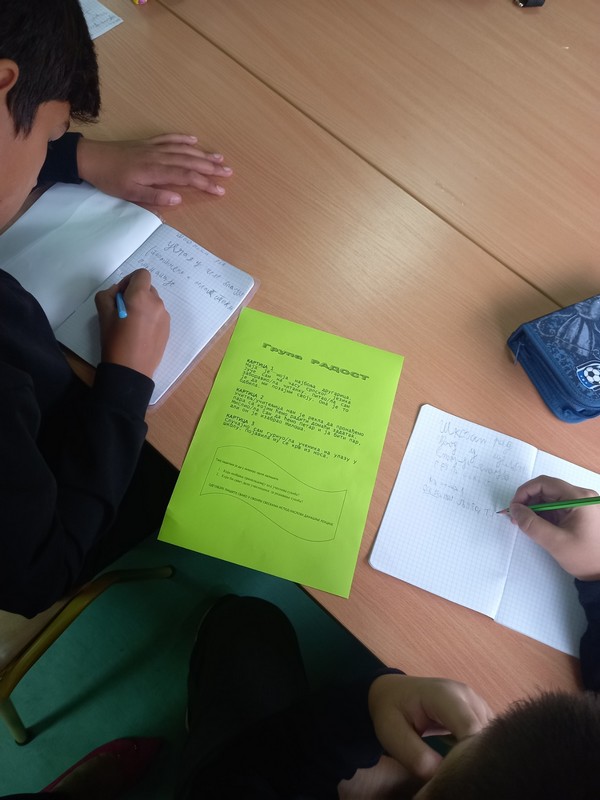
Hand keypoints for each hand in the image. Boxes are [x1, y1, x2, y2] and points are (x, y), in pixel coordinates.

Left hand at [76, 134, 232, 204]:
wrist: (92, 158)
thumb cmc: (111, 179)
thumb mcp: (130, 193)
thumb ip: (155, 196)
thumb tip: (178, 199)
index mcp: (156, 171)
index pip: (187, 177)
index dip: (205, 183)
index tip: (221, 190)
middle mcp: (159, 157)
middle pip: (190, 162)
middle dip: (211, 167)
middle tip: (229, 172)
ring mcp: (154, 148)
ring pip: (184, 150)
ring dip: (203, 153)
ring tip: (220, 157)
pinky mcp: (148, 143)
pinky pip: (169, 138)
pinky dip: (183, 138)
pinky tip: (194, 140)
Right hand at [95, 269, 169, 378]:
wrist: (130, 369)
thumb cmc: (115, 341)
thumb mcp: (103, 313)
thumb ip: (108, 294)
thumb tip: (118, 291)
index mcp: (141, 296)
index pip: (142, 274)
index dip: (130, 280)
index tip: (121, 294)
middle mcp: (157, 303)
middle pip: (148, 288)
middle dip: (136, 294)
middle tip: (123, 311)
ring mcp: (165, 317)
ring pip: (153, 302)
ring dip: (143, 306)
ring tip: (131, 325)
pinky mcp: (168, 329)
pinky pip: (158, 315)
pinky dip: (150, 318)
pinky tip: (140, 334)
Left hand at [367, 675, 492, 781]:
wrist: (393, 692)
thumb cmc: (390, 711)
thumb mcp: (392, 734)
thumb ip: (416, 756)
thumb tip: (443, 776)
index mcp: (443, 695)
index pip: (470, 728)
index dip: (468, 755)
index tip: (456, 775)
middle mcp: (466, 695)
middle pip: (484, 733)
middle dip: (474, 757)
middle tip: (457, 776)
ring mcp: (475, 701)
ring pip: (490, 736)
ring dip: (478, 754)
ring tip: (459, 768)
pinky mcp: (479, 712)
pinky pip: (488, 735)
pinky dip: (480, 749)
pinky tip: (465, 760)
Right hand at [509, 476, 599, 580]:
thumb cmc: (585, 558)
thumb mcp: (555, 542)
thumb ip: (531, 524)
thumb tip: (514, 509)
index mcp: (579, 498)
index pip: (545, 483)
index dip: (525, 492)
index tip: (514, 507)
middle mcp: (581, 496)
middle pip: (547, 489)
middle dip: (528, 501)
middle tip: (515, 517)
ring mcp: (581, 504)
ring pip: (549, 498)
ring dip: (534, 508)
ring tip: (523, 523)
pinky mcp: (578, 512)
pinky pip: (556, 507)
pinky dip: (543, 514)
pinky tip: (535, 525)